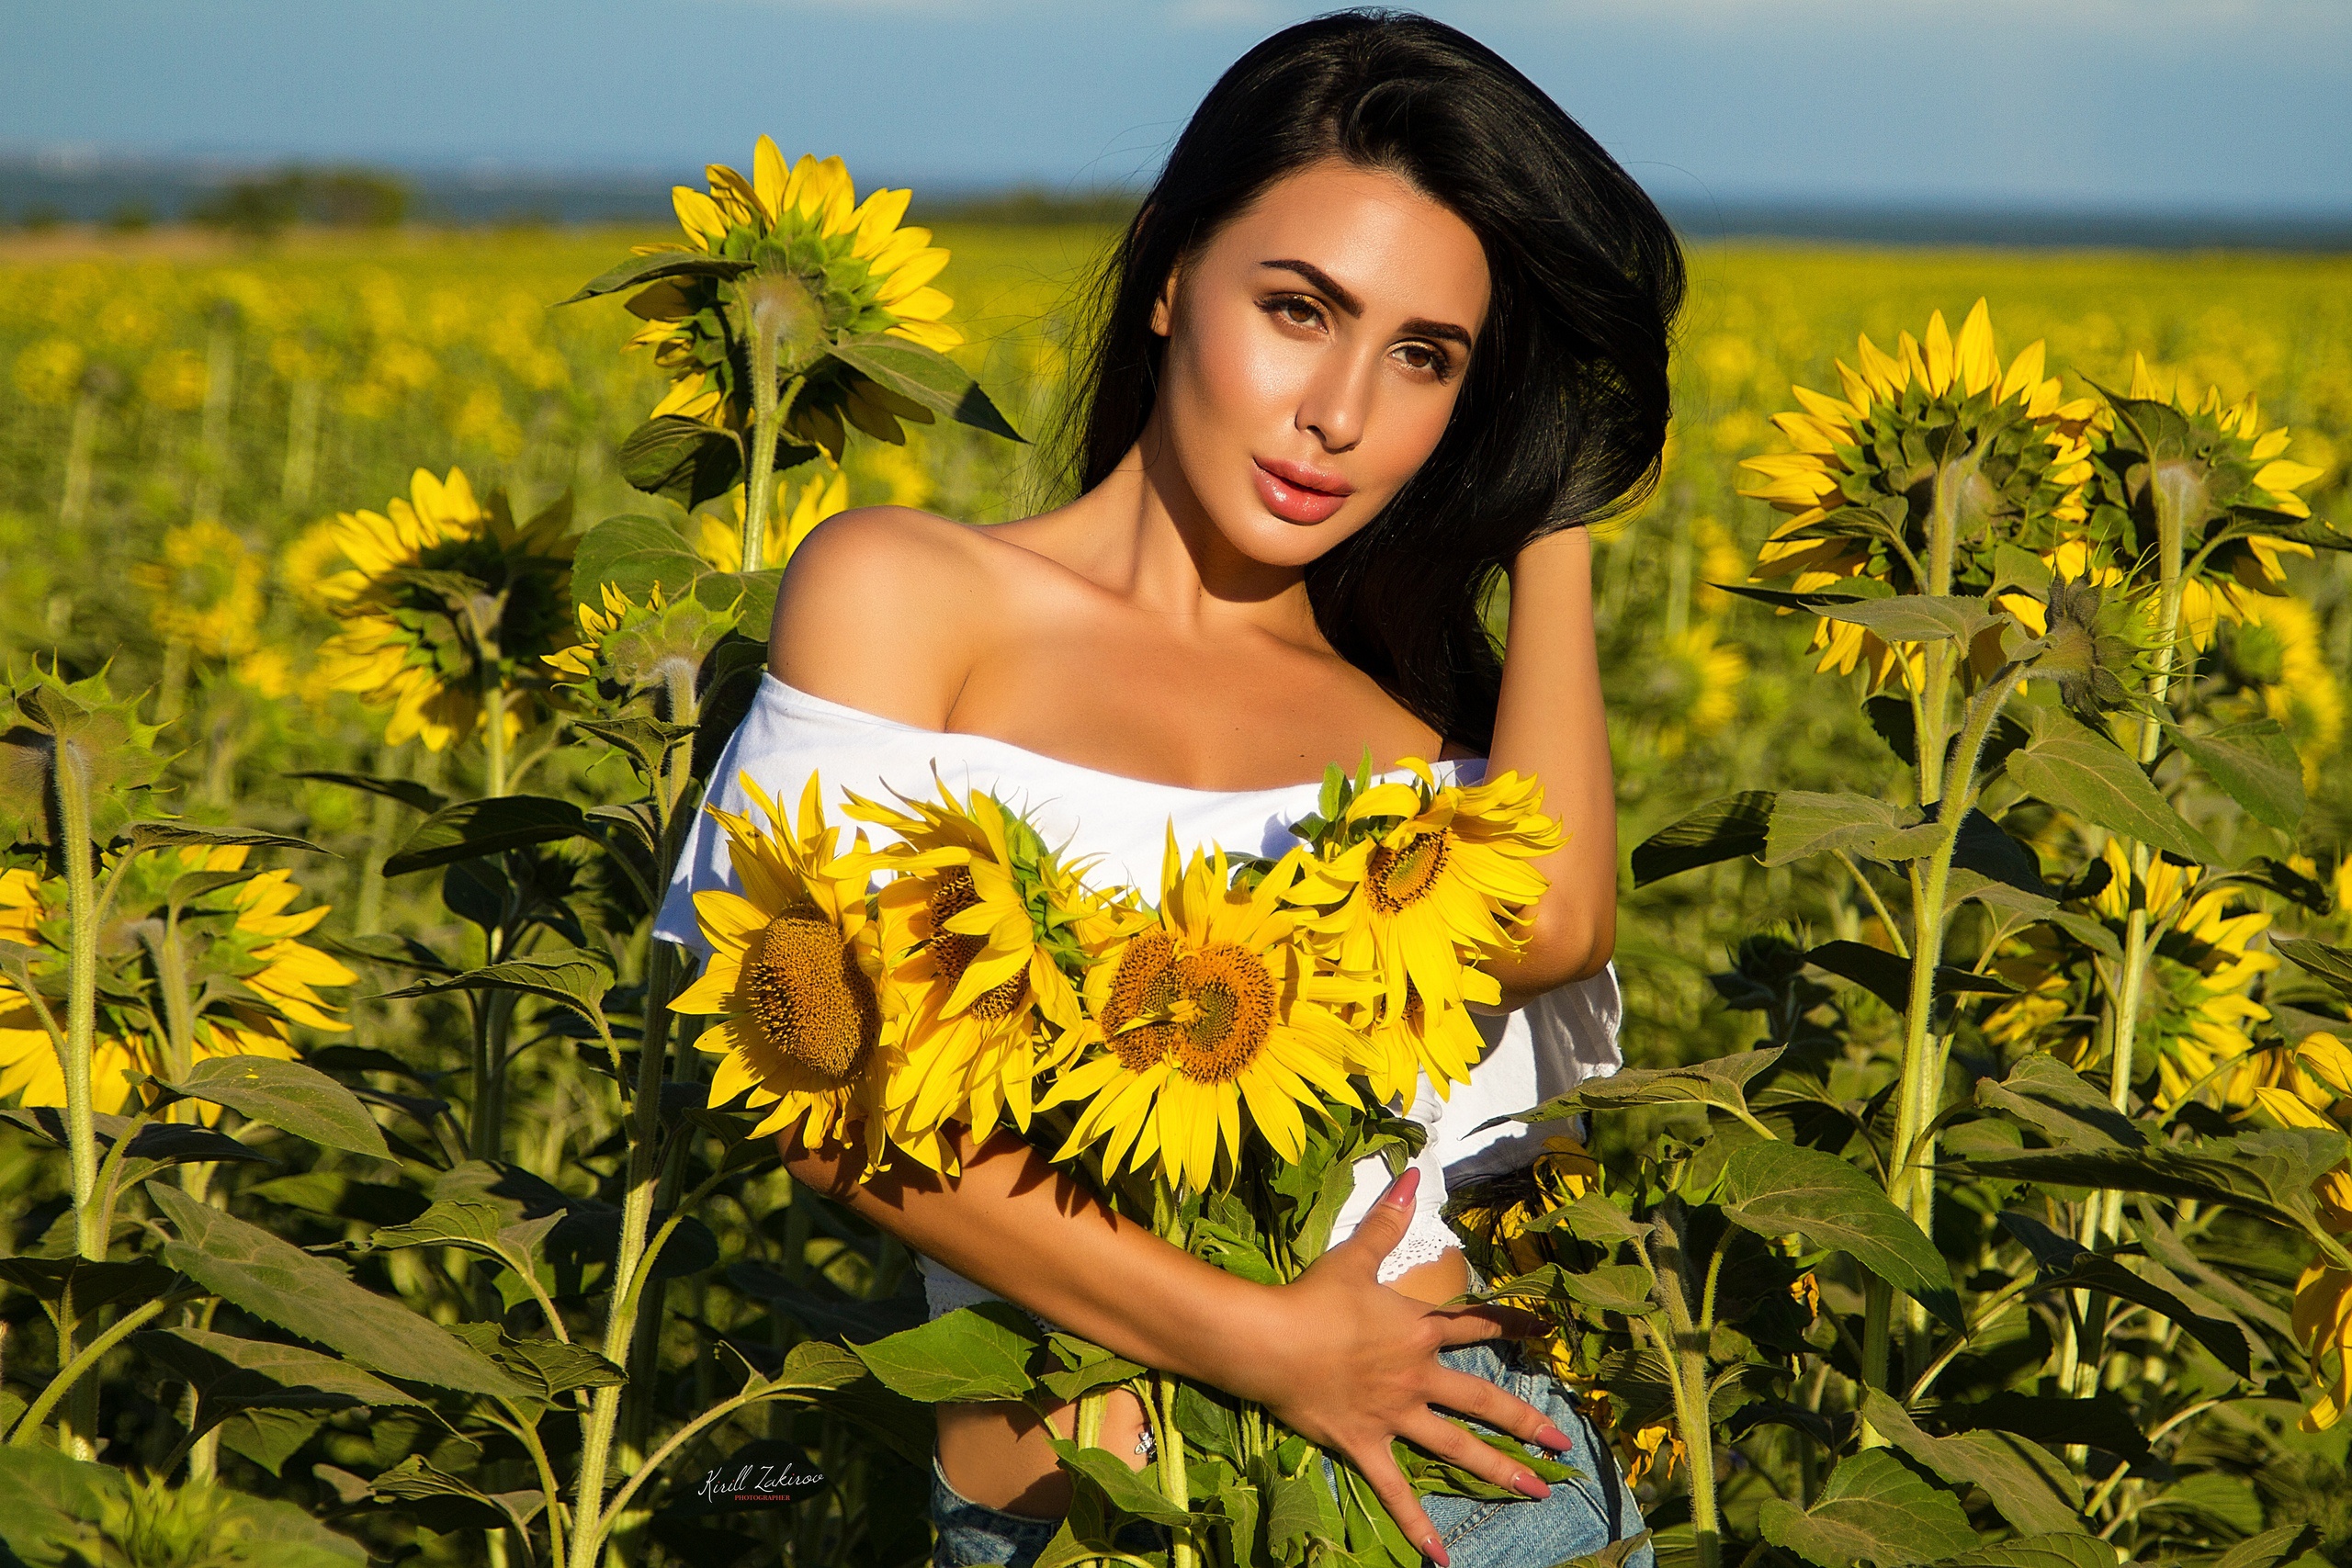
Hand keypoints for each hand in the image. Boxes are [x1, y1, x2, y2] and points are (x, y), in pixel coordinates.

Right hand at [1221, 1168, 1573, 1565]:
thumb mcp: (1352, 1256)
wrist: (1270, 1341)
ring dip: (1499, 1471)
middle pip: (1483, 1399)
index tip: (1546, 1330)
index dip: (1512, 1324)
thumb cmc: (1311, 1298)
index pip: (1475, 1324)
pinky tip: (1442, 1557)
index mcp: (1418, 1331)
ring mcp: (1396, 1416)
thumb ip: (1386, 1220)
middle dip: (1527, 1422)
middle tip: (1564, 1444)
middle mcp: (1417, 1376)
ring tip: (1536, 1490)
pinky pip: (1395, 1491)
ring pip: (1458, 1448)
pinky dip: (1417, 1525)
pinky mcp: (1366, 1445)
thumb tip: (1412, 1172)